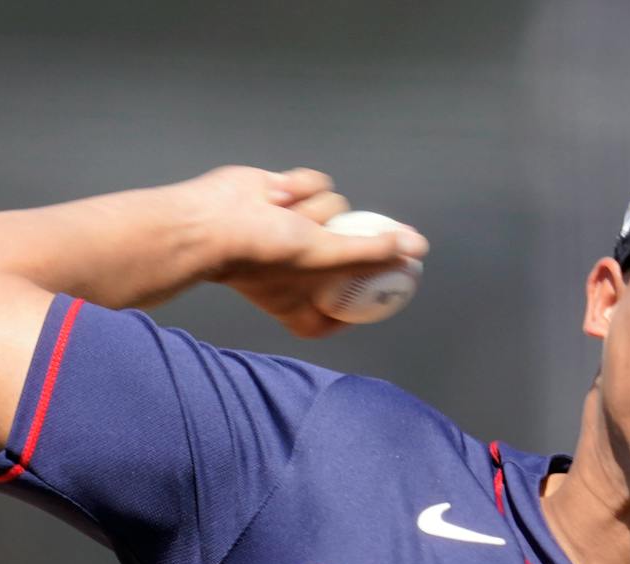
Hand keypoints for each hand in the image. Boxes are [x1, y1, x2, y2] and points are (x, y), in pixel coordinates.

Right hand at [185, 165, 428, 337]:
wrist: (213, 221)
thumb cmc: (262, 254)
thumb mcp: (327, 259)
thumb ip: (374, 254)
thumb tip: (416, 249)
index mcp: (305, 302)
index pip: (342, 313)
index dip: (361, 300)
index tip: (380, 285)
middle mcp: (302, 270)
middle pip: (352, 248)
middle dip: (338, 237)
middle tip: (331, 235)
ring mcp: (295, 230)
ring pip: (336, 208)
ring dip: (316, 208)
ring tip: (287, 215)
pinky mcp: (287, 196)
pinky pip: (316, 184)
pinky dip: (300, 186)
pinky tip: (277, 195)